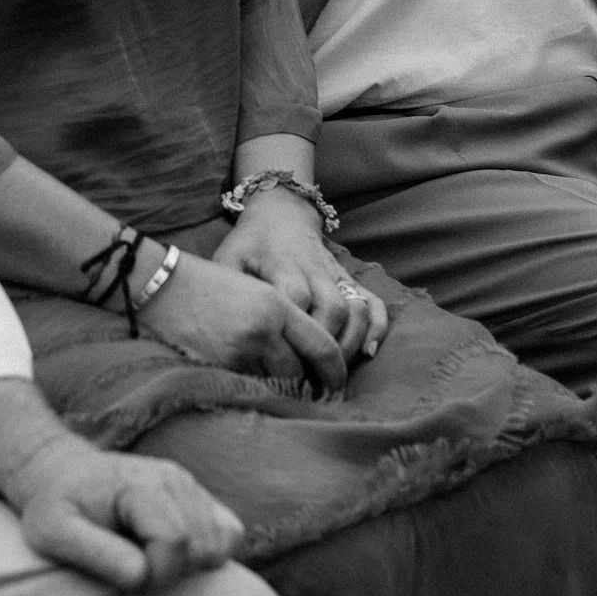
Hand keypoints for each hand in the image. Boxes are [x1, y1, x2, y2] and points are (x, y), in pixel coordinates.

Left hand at [0, 433, 243, 593]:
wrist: (61, 471)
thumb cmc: (54, 505)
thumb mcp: (55, 532)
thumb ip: (98, 553)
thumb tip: (142, 573)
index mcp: (139, 486)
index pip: (174, 541)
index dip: (155, 572)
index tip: (125, 576)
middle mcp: (173, 479)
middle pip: (202, 545)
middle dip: (172, 571)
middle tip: (135, 569)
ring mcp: (189, 485)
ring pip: (221, 540)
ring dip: (192, 564)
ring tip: (152, 559)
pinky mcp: (197, 495)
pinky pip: (230, 531)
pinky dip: (210, 551)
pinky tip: (175, 554)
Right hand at [141, 247, 347, 389]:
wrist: (161, 285)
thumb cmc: (208, 283)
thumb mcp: (254, 289)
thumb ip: (282, 318)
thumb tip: (305, 354)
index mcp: (277, 305)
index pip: (322, 347)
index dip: (335, 371)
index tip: (336, 382)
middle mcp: (264, 329)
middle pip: (299, 371)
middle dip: (302, 382)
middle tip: (304, 387)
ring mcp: (241, 351)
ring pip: (273, 381)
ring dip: (275, 384)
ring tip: (269, 378)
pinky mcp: (219, 367)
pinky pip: (247, 384)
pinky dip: (250, 383)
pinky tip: (242, 374)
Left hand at [211, 192, 387, 363]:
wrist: (280, 213)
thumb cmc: (249, 243)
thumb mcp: (228, 258)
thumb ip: (225, 289)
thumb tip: (218, 330)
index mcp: (282, 266)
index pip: (296, 300)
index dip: (294, 335)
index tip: (284, 367)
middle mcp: (315, 270)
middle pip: (332, 310)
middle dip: (325, 348)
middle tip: (312, 382)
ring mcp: (336, 275)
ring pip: (356, 308)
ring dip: (351, 343)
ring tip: (336, 374)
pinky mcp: (350, 279)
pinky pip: (374, 301)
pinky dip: (378, 326)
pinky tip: (370, 352)